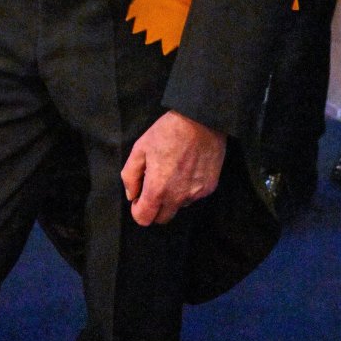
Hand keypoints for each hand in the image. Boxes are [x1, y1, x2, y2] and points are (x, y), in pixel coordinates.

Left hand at [121, 111, 225, 226]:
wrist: (201, 121)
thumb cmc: (167, 132)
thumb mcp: (140, 149)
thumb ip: (130, 176)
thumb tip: (131, 195)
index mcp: (158, 189)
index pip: (144, 219)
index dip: (138, 210)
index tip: (139, 197)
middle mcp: (178, 197)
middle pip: (162, 218)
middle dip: (154, 208)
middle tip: (153, 187)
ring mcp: (196, 194)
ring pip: (179, 207)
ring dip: (172, 198)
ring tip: (172, 174)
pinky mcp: (210, 188)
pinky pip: (194, 197)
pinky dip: (187, 189)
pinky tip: (187, 170)